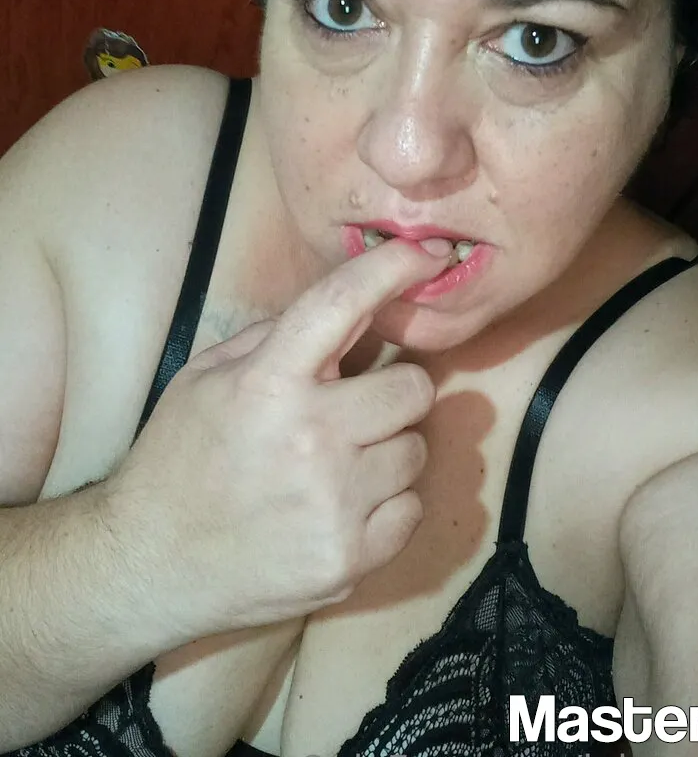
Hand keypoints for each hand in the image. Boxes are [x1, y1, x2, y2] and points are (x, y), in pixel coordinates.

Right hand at [101, 240, 451, 640]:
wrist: (149, 565)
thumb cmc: (178, 460)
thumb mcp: (204, 378)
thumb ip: (275, 338)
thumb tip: (349, 312)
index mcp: (267, 384)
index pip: (342, 304)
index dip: (392, 267)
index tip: (426, 254)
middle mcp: (310, 439)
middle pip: (413, 389)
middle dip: (392, 392)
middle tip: (358, 408)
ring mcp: (335, 504)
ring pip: (415, 451)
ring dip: (386, 451)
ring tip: (339, 467)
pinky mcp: (351, 560)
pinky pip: (410, 509)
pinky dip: (385, 506)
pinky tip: (341, 508)